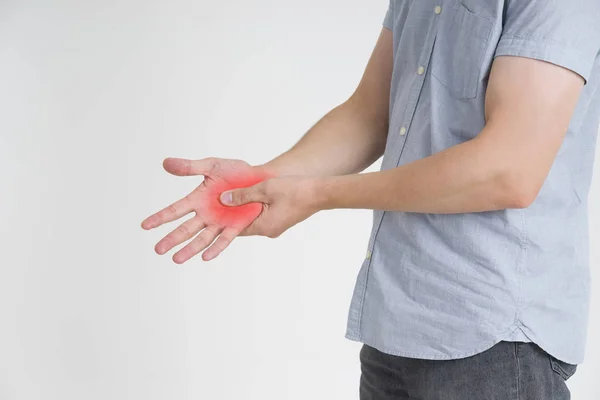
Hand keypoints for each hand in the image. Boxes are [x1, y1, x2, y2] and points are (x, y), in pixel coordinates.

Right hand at [141, 157, 272, 262]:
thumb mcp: (211, 166)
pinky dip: (216, 248)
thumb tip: (165, 163)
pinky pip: (224, 239)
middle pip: (185, 229)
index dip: (160, 218)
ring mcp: (220, 222)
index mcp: (197, 199)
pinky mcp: (236, 226)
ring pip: (201, 238)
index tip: (144, 225)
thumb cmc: (236, 171)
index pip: (174, 210)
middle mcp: (206, 214)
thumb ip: (189, 167)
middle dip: (171, 239)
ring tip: (176, 259)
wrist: (260, 177)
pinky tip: (206, 257)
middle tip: (157, 249)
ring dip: (189, 249)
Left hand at [219, 175, 321, 237]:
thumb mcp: (265, 189)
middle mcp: (269, 230)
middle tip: (219, 207)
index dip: (223, 222)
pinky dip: (255, 209)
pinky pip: (263, 216)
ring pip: (253, 219)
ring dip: (244, 211)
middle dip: (233, 216)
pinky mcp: (281, 220)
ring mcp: (276, 226)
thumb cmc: (295, 190)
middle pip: (244, 225)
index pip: (236, 229)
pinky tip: (250, 198)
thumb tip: (224, 200)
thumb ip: (243, 195)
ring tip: (232, 200)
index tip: (211, 216)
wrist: (320, 193)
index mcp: (264, 227)